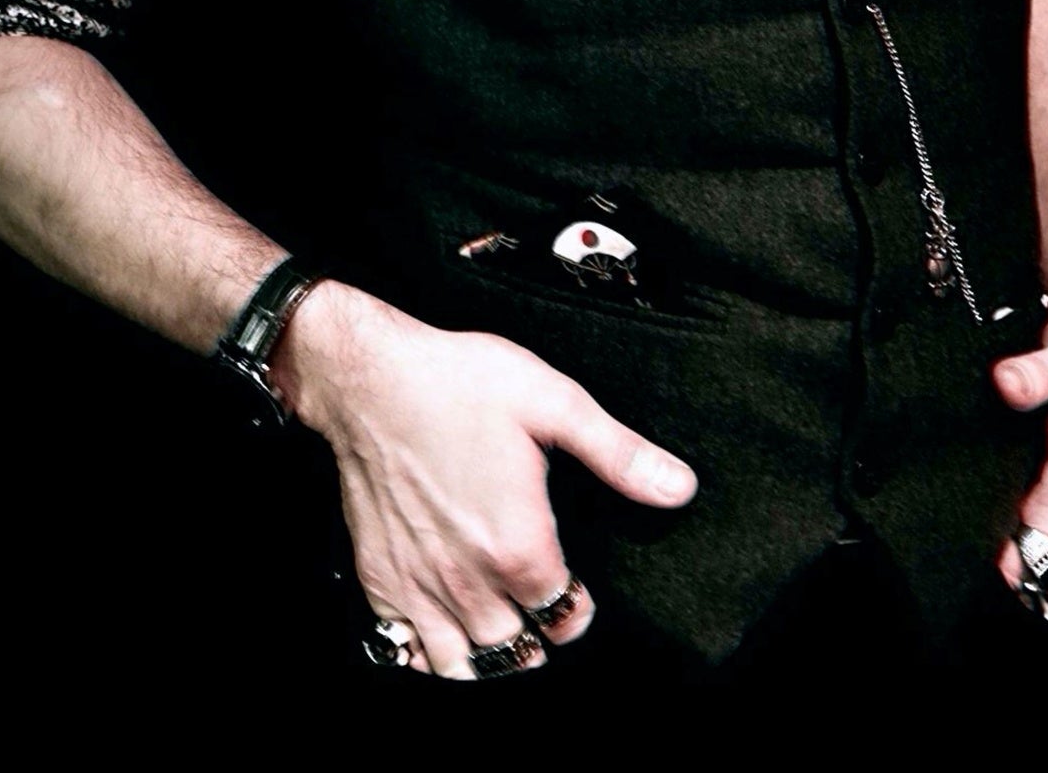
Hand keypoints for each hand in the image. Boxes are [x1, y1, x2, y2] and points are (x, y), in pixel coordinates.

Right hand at [281, 283, 697, 679]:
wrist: (369, 378)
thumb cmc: (458, 382)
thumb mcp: (552, 402)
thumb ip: (618, 453)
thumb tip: (678, 487)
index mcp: (519, 546)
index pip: (564, 619)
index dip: (576, 610)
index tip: (575, 591)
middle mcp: (470, 582)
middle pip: (517, 656)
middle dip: (536, 641)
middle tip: (538, 609)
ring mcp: (420, 589)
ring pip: (463, 669)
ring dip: (488, 659)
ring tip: (500, 632)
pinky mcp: (380, 582)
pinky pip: (405, 657)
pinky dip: (428, 660)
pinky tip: (441, 640)